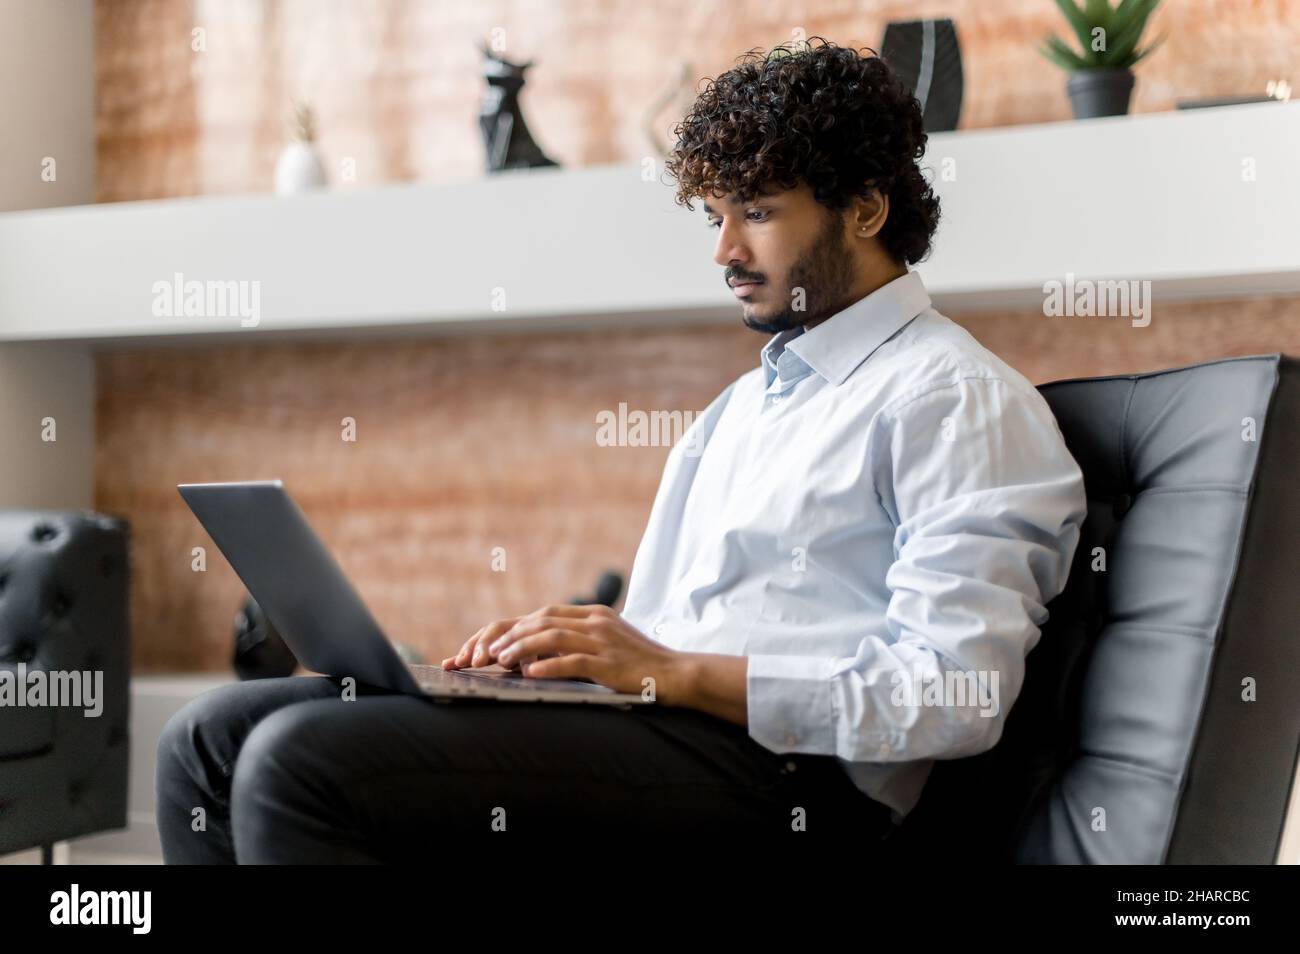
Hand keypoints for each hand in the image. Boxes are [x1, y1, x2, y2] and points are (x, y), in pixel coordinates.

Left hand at [456, 603, 685, 699]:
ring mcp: (603, 640)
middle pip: (538, 619)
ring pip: (551, 635)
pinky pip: (573, 661)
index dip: (506, 630)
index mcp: (590, 614)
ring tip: (496, 662)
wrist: (677, 674)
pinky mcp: (611, 662)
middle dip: (504, 637)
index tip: (480, 647)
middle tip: (477, 655)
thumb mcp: (603, 646)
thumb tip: (526, 658)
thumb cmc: (637, 666)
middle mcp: (594, 621)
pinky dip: (547, 666)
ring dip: (519, 648)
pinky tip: (528, 675)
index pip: (538, 614)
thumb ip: (571, 644)